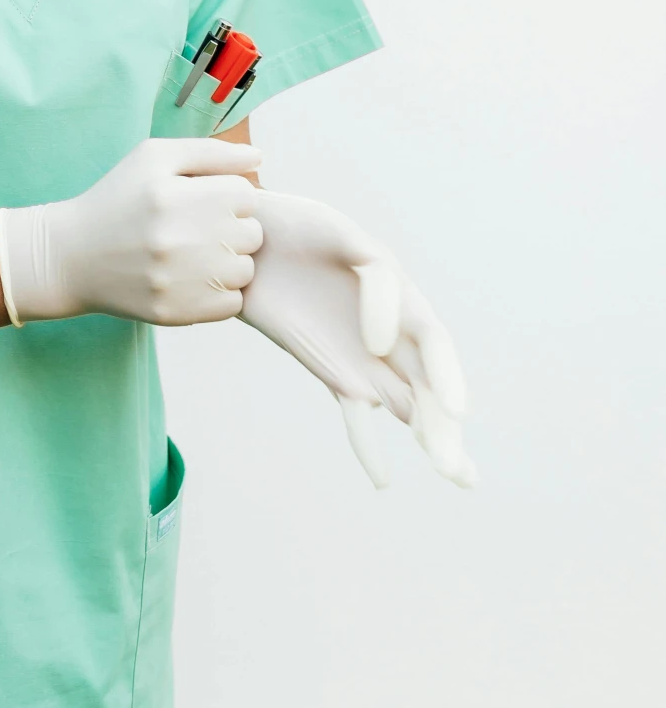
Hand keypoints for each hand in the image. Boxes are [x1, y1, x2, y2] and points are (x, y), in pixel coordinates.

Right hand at [0, 138, 263, 325]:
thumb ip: (210, 152)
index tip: (203, 202)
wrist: (72, 257)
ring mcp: (177, 280)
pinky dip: (219, 293)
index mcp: (173, 194)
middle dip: (231, 228)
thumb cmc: (118, 200)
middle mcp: (177, 238)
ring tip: (195, 255)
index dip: (227, 196)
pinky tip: (191, 279)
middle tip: (198, 229)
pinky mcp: (176, 312)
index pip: (246, 195)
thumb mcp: (153, 158)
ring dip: (228, 262)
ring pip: (245, 271)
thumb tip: (259, 158)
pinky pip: (231, 304)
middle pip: (251, 233)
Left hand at [237, 189, 474, 487]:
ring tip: (456, 477)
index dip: (449, 376)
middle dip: (447, 429)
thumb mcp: (341, 234)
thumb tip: (384, 341)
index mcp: (401, 295)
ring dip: (431, 440)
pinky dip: (369, 447)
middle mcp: (392, 333)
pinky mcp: (332, 372)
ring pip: (406, 407)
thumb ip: (375, 278)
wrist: (251, 237)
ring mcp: (363, 358)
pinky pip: (355, 417)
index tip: (456, 410)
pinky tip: (383, 480)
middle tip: (458, 472)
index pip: (435, 344)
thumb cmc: (300, 227)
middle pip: (431, 388)